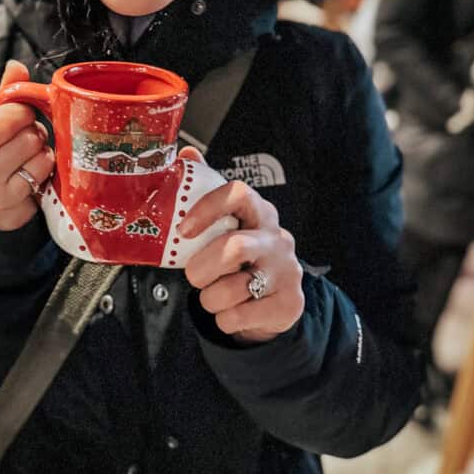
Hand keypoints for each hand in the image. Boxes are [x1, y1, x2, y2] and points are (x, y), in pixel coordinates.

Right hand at [0, 60, 54, 230]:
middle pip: (25, 142)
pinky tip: (30, 177)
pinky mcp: (12, 220)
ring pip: (39, 163)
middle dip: (32, 133)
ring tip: (28, 156)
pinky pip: (45, 186)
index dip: (21, 113)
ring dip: (41, 154)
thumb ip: (0, 99)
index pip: (2, 123)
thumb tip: (16, 66)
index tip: (21, 114)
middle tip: (26, 137)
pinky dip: (43, 177)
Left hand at [178, 148, 303, 343]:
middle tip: (193, 275)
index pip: (238, 193)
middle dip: (202, 268)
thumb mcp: (228, 224)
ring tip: (212, 296)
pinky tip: (231, 313)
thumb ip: (206, 189)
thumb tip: (185, 153)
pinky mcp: (289, 304)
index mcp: (260, 213)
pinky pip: (240, 317)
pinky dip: (224, 320)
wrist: (274, 301)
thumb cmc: (242, 257)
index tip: (183, 229)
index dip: (208, 208)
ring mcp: (288, 272)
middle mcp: (278, 238)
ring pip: (233, 289)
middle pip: (234, 247)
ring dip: (210, 299)